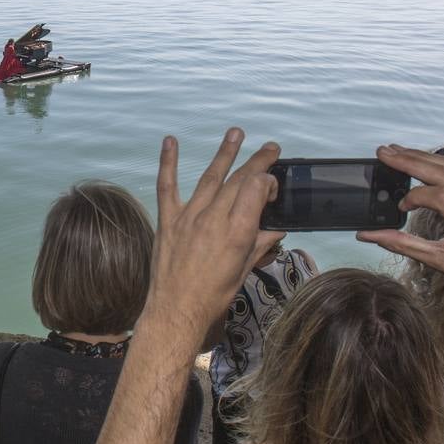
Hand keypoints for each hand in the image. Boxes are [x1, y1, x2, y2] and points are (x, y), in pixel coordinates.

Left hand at [145, 128, 280, 336]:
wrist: (176, 311)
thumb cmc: (214, 296)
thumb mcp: (244, 271)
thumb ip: (259, 245)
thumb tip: (275, 230)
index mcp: (237, 232)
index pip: (256, 190)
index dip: (267, 181)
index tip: (273, 184)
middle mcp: (213, 219)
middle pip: (238, 181)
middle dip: (257, 162)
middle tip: (270, 147)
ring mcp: (189, 217)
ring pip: (210, 177)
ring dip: (224, 153)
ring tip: (236, 133)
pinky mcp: (168, 220)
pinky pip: (168, 186)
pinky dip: (168, 163)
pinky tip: (170, 141)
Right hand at [358, 144, 443, 310]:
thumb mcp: (443, 264)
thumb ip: (404, 245)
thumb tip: (368, 235)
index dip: (416, 196)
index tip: (401, 207)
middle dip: (413, 160)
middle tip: (384, 152)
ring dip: (425, 157)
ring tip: (397, 151)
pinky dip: (440, 163)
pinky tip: (422, 159)